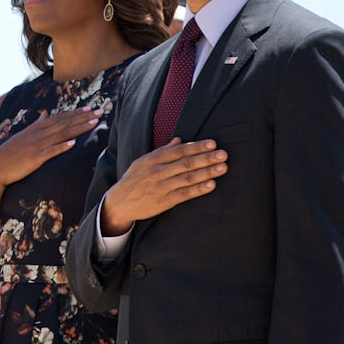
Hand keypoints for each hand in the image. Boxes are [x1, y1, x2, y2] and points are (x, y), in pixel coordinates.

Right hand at [0, 108, 100, 187]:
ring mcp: (37, 146)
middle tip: (100, 111)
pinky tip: (73, 144)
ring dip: (78, 128)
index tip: (90, 108)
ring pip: (61, 135)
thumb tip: (45, 113)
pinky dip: (62, 147)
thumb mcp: (23, 134)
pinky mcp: (35, 158)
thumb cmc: (9, 152)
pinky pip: (50, 152)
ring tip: (94, 123)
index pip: (60, 118)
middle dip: (83, 117)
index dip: (76, 113)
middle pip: (64, 124)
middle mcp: (38, 134)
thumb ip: (36, 124)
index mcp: (36, 128)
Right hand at [99, 138, 227, 235]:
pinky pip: (184, 194)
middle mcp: (157, 172)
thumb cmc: (133, 180)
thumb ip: (162, 151)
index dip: (196, 147)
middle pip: (185, 163)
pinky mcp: (163, 201)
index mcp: (152, 159)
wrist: (119, 203)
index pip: (179, 151)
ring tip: (222, 167)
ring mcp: (161, 187)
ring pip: (187, 178)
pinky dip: (198, 189)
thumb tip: (179, 140)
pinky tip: (211, 185)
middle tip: (223, 154)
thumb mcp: (143, 162)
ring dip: (207, 172)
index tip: (213, 144)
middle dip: (206, 158)